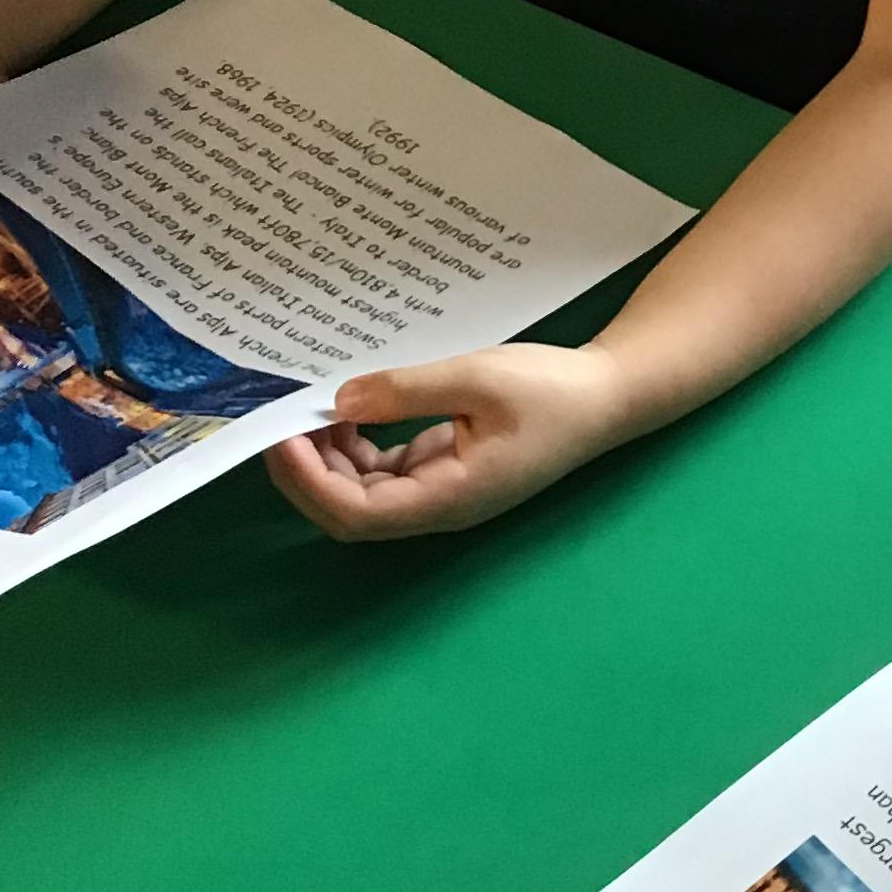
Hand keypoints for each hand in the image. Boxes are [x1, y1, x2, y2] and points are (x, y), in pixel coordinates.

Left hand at [264, 341, 642, 542]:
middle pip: (350, 513)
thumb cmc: (551, 390)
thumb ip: (405, 391)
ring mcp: (440, 492)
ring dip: (329, 459)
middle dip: (308, 472)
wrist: (606, 397)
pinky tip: (350, 410)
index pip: (358, 513)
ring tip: (316, 406)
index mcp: (450, 497)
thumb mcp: (477, 378)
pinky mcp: (443, 472)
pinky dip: (355, 448)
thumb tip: (338, 400)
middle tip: (284, 416)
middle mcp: (439, 507)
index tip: (284, 434)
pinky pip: (383, 474)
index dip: (310, 481)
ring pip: (362, 496)